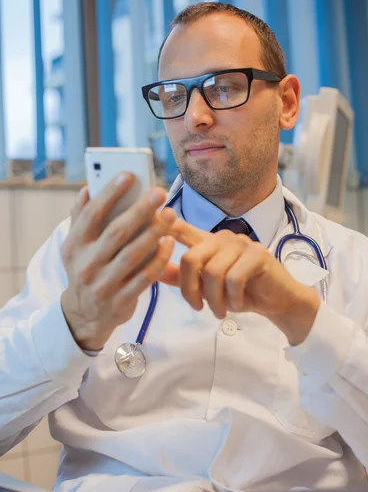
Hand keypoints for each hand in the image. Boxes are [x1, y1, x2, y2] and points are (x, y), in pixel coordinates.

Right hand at [61, 173, 175, 350]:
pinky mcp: (121, 300)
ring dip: (154, 233)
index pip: (91, 215)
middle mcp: (86, 265)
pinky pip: (144, 277)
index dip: (109, 193)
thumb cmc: (85, 270)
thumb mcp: (75, 247)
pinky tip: (170, 242)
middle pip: (116, 232)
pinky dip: (158, 259)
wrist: (84, 315)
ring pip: (133, 254)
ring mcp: (103, 285)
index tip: (128, 175)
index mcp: (74, 246)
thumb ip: (80, 218)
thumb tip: (86, 189)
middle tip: (160, 192)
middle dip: (140, 210)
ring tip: (170, 215)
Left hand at [161, 220, 319, 344]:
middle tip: (198, 308)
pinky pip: (234, 278)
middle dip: (190, 290)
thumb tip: (154, 271)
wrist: (277, 300)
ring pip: (212, 272)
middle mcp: (222, 238)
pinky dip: (232, 298)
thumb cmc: (241, 292)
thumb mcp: (207, 288)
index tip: (147, 218)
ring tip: (220, 311)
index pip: (180, 228)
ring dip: (214, 300)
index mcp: (207, 242)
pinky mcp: (258, 254)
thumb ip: (181, 278)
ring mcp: (241, 244)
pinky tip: (236, 304)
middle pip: (190, 258)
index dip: (163, 223)